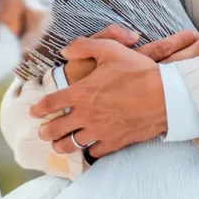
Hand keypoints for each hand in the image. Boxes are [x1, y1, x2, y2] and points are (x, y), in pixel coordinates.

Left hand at [32, 34, 198, 158]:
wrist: (165, 96)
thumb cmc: (138, 71)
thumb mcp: (110, 49)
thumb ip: (84, 46)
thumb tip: (64, 50)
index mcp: (81, 93)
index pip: (50, 103)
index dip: (38, 109)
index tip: (33, 112)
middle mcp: (86, 115)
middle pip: (56, 130)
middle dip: (45, 132)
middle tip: (42, 132)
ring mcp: (100, 131)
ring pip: (71, 145)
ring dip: (61, 146)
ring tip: (57, 145)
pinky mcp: (115, 142)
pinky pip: (95, 153)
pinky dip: (89, 152)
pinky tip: (88, 150)